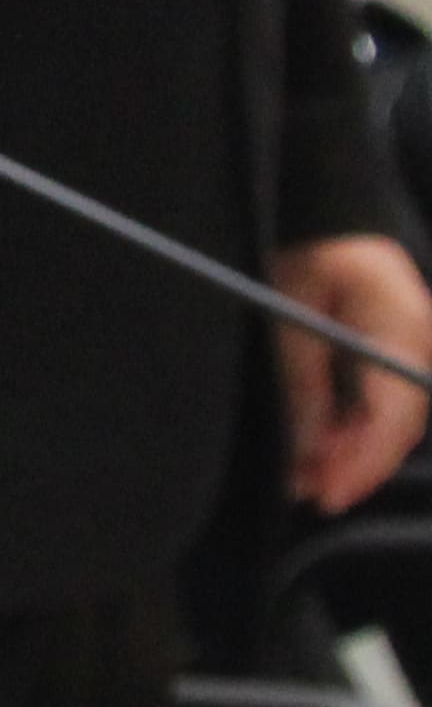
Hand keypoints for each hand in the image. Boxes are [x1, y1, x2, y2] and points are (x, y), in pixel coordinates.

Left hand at [278, 233, 431, 513]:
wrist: (325, 211)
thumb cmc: (303, 249)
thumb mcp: (288, 311)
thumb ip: (302, 381)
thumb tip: (309, 452)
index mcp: (402, 323)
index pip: (394, 411)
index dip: (362, 460)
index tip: (328, 492)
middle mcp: (421, 341)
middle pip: (398, 423)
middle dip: (353, 464)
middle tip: (308, 494)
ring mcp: (415, 348)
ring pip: (391, 419)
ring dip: (349, 452)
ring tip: (302, 480)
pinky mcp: (398, 353)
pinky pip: (383, 403)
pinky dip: (351, 429)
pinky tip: (316, 452)